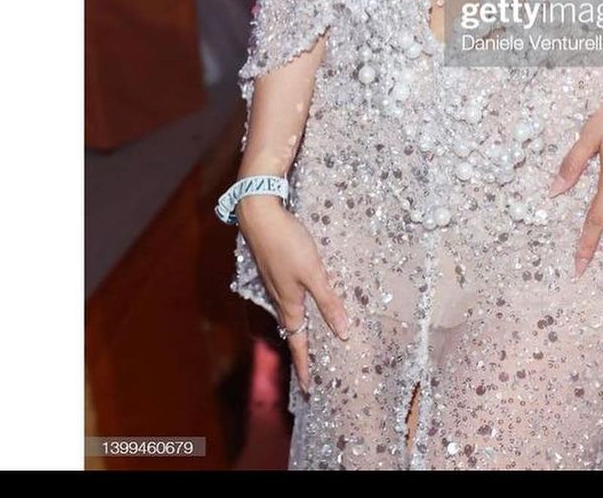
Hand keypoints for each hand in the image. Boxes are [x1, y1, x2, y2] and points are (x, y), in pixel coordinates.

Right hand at [237, 196, 350, 393]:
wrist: (259, 215)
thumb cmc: (288, 244)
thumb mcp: (313, 273)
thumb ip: (328, 302)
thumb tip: (343, 333)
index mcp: (289, 304)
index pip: (298, 342)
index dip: (304, 364)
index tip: (307, 387)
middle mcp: (280, 298)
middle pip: (292, 329)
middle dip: (301, 349)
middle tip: (310, 366)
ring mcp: (275, 282)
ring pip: (289, 312)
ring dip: (299, 327)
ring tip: (310, 337)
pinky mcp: (275, 268)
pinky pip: (287, 296)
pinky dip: (297, 306)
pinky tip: (303, 298)